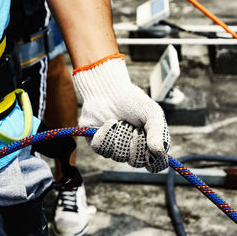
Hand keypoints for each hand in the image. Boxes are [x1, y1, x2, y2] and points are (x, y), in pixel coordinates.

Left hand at [73, 53, 169, 172]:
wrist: (109, 91)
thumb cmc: (133, 102)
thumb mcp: (151, 113)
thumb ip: (158, 131)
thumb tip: (159, 151)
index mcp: (148, 146)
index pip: (155, 165)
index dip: (154, 160)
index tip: (152, 149)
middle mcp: (131, 151)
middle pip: (135, 162)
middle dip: (135, 142)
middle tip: (134, 126)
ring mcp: (113, 149)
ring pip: (117, 155)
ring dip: (120, 135)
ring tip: (120, 121)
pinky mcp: (98, 145)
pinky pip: (101, 148)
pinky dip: (106, 133)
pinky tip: (110, 121)